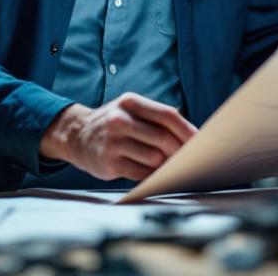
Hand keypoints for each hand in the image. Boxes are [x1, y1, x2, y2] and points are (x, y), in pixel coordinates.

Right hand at [40, 93, 197, 181]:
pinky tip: (150, 171)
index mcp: (130, 102)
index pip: (168, 116)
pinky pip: (141, 173)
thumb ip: (157, 119)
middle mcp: (120, 120)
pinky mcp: (109, 163)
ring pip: (155, 158)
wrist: (76, 135)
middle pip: (164, 139)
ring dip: (165, 165)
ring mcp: (113, 142)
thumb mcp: (131, 110)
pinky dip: (151, 174)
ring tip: (165, 164)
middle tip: (186, 159)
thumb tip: (192, 137)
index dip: (187, 130)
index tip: (201, 142)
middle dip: (179, 152)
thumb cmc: (114, 124)